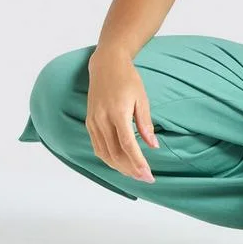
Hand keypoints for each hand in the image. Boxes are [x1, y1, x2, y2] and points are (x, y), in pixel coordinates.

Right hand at [86, 50, 159, 182]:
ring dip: (119, 167)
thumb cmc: (128, 79)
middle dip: (131, 170)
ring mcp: (93, 122)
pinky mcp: (89, 123)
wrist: (106, 65)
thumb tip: (153, 146)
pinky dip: (108, 158)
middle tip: (145, 178)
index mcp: (118, 112)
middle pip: (115, 154)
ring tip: (135, 174)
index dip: (138, 163)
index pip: (128, 145)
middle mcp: (102, 120)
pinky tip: (120, 162)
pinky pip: (97, 147)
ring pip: (104, 154)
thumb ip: (146, 123)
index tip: (148, 175)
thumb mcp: (142, 98)